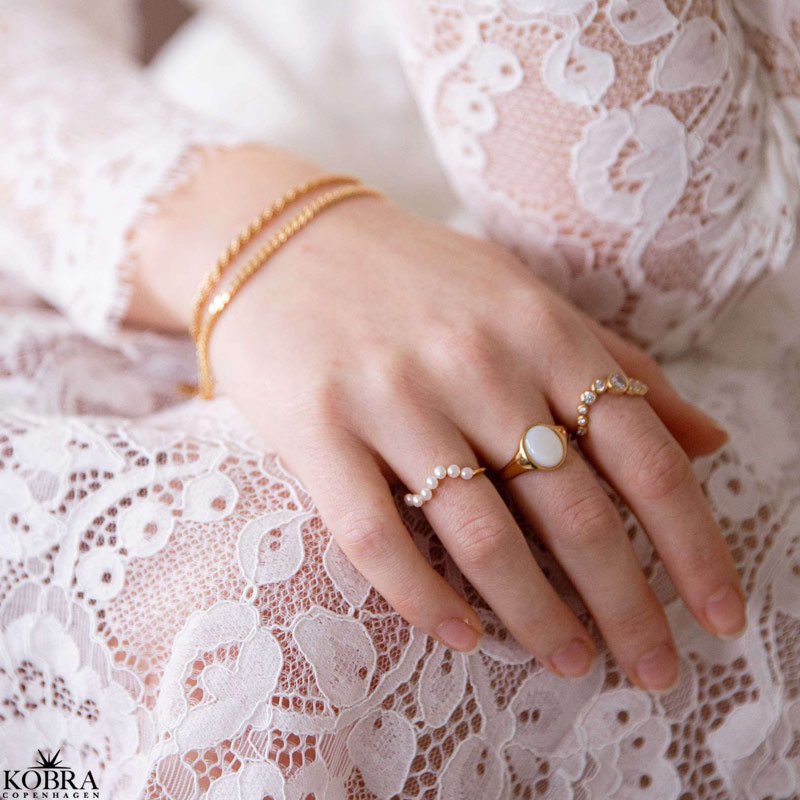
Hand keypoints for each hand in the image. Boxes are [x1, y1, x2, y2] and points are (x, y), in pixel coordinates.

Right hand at [207, 185, 742, 692]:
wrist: (277, 239)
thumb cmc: (411, 275)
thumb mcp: (522, 296)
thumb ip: (615, 364)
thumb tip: (711, 438)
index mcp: (540, 331)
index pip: (644, 456)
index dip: (694, 546)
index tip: (721, 615)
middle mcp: (477, 364)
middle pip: (575, 510)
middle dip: (626, 605)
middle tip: (653, 669)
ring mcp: (393, 397)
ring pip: (482, 535)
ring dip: (536, 616)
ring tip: (567, 661)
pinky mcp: (316, 427)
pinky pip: (376, 536)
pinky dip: (424, 599)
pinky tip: (462, 636)